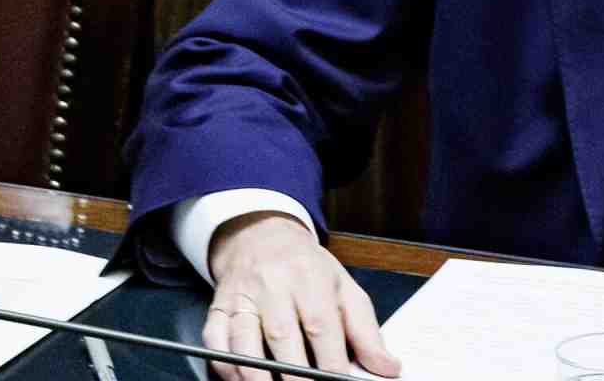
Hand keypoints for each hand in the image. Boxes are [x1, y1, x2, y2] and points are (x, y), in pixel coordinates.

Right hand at [204, 211, 400, 379]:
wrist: (261, 237)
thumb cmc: (307, 268)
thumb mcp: (344, 288)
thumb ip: (365, 330)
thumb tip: (387, 367)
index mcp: (310, 276)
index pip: (322, 325)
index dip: (331, 362)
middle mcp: (272, 285)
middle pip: (283, 337)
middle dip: (297, 375)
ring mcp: (241, 297)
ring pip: (243, 342)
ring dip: (258, 376)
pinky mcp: (217, 308)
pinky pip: (215, 343)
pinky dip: (227, 368)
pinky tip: (244, 380)